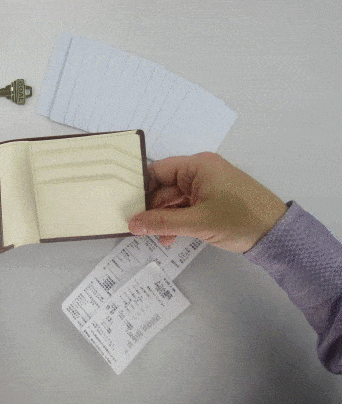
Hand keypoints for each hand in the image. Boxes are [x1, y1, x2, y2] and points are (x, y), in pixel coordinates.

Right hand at [128, 152, 287, 252]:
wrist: (278, 235)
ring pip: (173, 201)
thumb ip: (161, 223)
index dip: (141, 189)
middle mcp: (200, 172)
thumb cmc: (239, 220)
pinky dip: (177, 222)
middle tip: (138, 230)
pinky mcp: (211, 201)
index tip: (126, 207)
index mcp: (197, 166)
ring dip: (164, 220)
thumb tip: (131, 224)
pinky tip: (170, 239)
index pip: (158, 171)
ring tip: (157, 239)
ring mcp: (206, 186)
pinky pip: (185, 208)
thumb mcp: (197, 223)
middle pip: (164, 188)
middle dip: (152, 210)